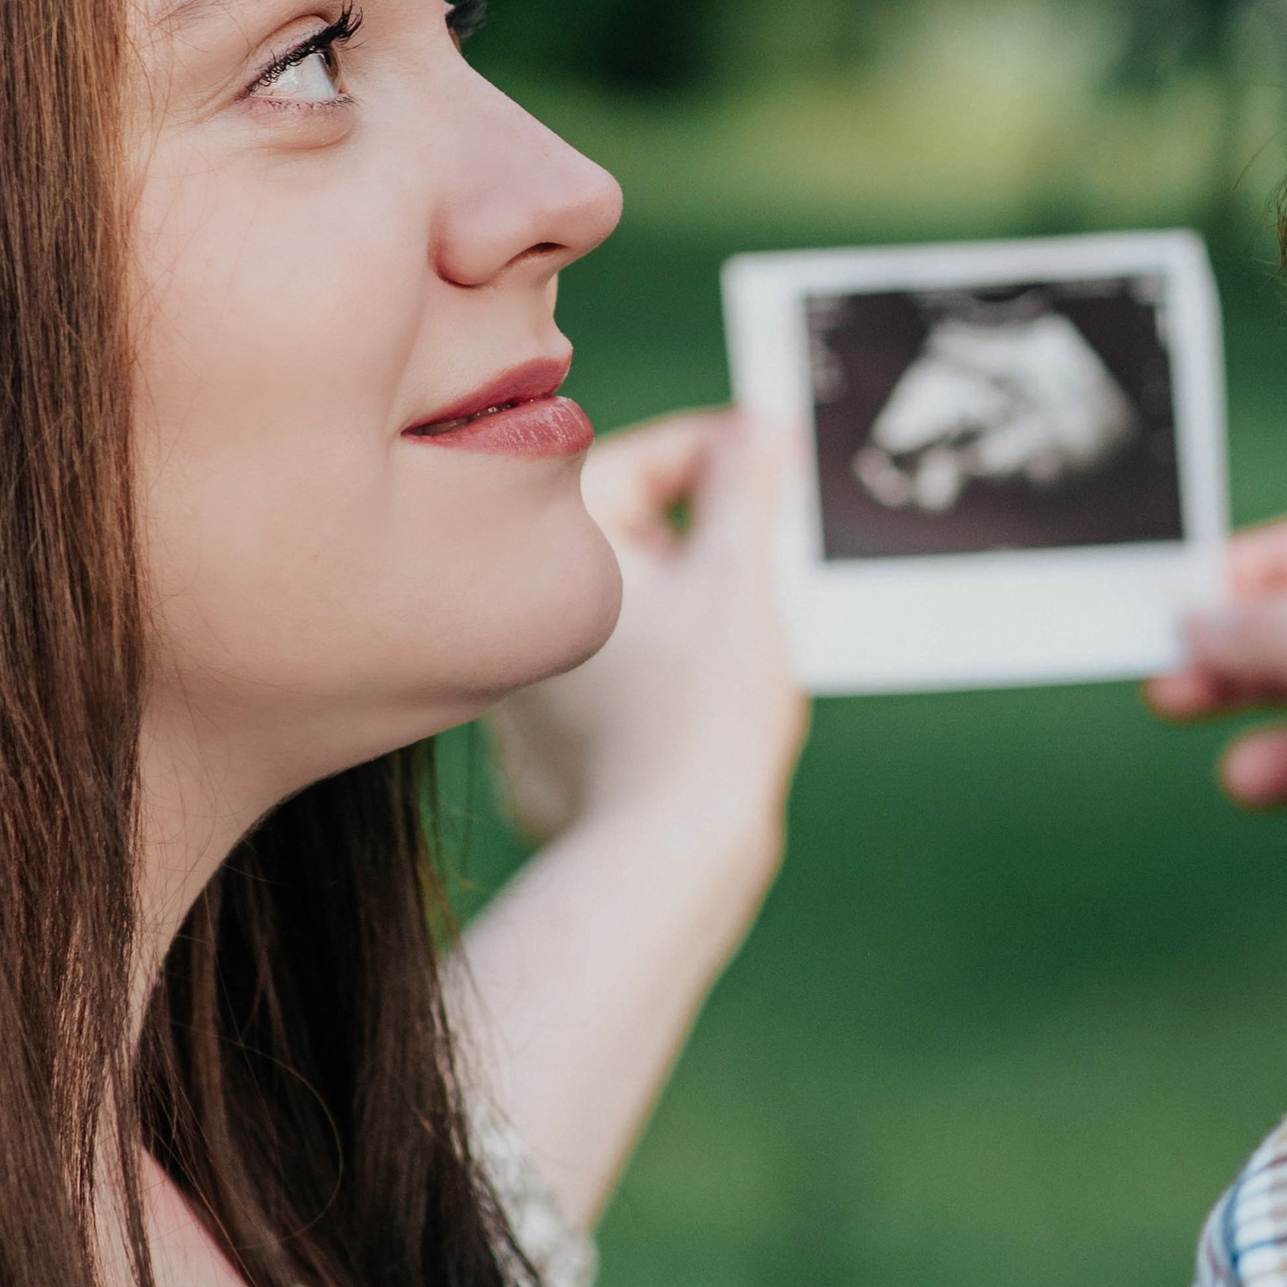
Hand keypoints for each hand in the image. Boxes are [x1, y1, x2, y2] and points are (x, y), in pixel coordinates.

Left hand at [454, 410, 805, 1227]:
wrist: (668, 859)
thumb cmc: (702, 715)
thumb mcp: (737, 576)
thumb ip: (744, 486)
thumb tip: (757, 427)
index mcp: (550, 558)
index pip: (633, 461)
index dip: (713, 450)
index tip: (770, 452)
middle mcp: (514, 617)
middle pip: (626, 536)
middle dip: (704, 530)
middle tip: (771, 538)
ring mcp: (523, 691)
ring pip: (624, 608)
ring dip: (687, 598)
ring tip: (751, 622)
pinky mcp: (542, 751)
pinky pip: (612, 677)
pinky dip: (662, 666)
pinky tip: (711, 693)